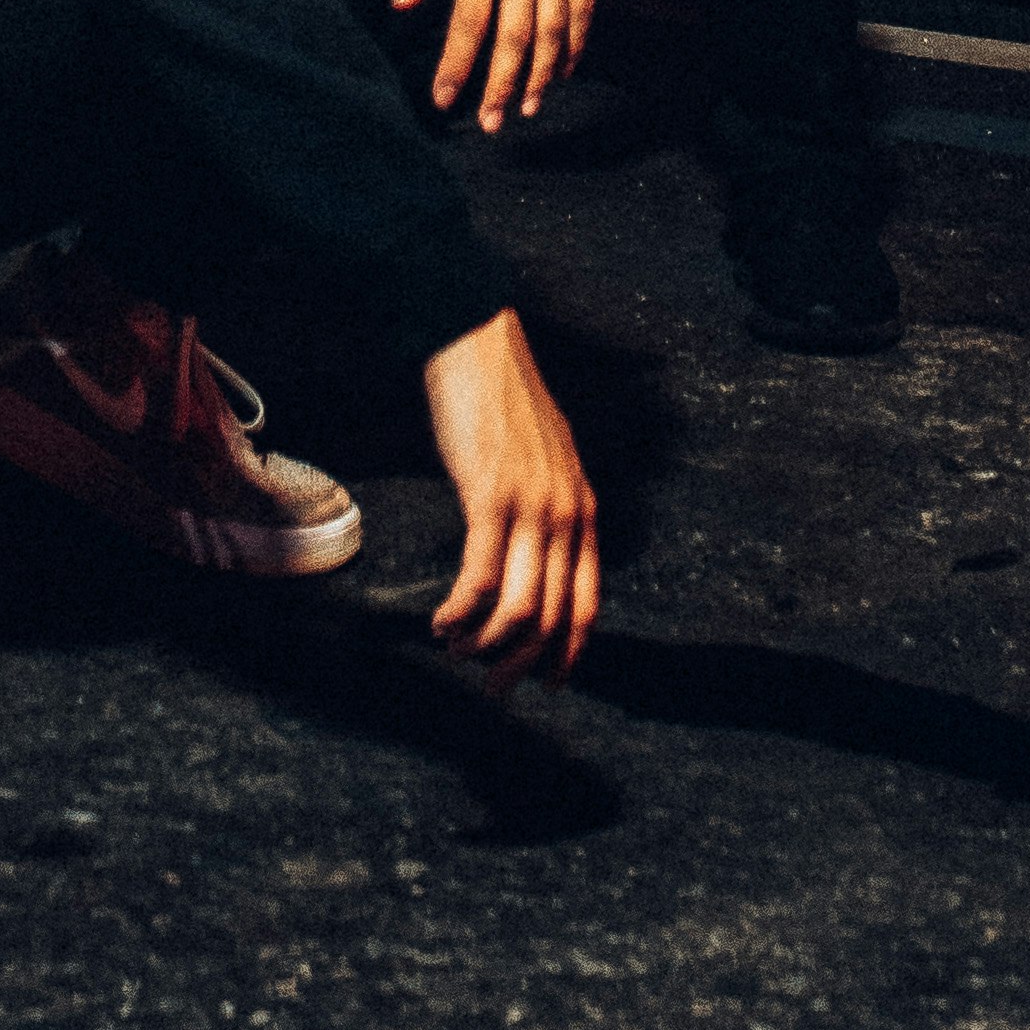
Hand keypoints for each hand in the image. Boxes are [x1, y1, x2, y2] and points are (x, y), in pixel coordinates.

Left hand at [393, 0, 598, 127]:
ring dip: (542, 74)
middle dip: (501, 85)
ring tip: (527, 107)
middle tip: (490, 123)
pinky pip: (586, 2)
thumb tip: (403, 5)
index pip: (470, 17)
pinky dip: (577, 41)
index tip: (443, 99)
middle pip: (516, 33)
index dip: (456, 65)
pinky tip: (563, 66)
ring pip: (556, 26)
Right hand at [422, 308, 598, 681]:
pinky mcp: (490, 497)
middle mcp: (566, 515)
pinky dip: (461, 612)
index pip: (588, 602)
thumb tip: (537, 555)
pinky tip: (442, 621)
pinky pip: (480, 578)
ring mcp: (531, 507)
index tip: (551, 683)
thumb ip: (551, 505)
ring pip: (518, 608)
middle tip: (494, 687)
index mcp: (584, 509)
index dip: (570, 652)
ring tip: (457, 649)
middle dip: (522, 664)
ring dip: (484, 643)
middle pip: (553, 617)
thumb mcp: (545, 458)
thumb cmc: (502, 398)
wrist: (475, 341)